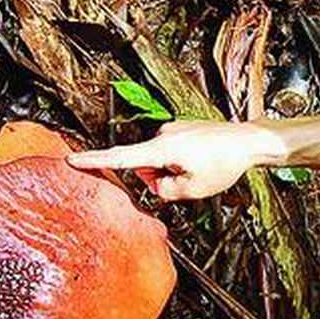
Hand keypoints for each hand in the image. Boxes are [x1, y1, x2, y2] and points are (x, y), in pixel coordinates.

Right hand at [67, 121, 279, 200]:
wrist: (249, 140)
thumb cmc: (224, 164)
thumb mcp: (193, 190)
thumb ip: (165, 191)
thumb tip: (155, 183)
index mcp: (162, 149)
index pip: (121, 158)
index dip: (94, 160)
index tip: (71, 158)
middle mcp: (163, 135)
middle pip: (146, 166)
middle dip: (160, 178)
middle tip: (191, 178)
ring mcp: (172, 129)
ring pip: (160, 160)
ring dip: (173, 169)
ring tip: (201, 166)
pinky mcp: (181, 128)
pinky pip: (172, 151)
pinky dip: (181, 160)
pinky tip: (203, 159)